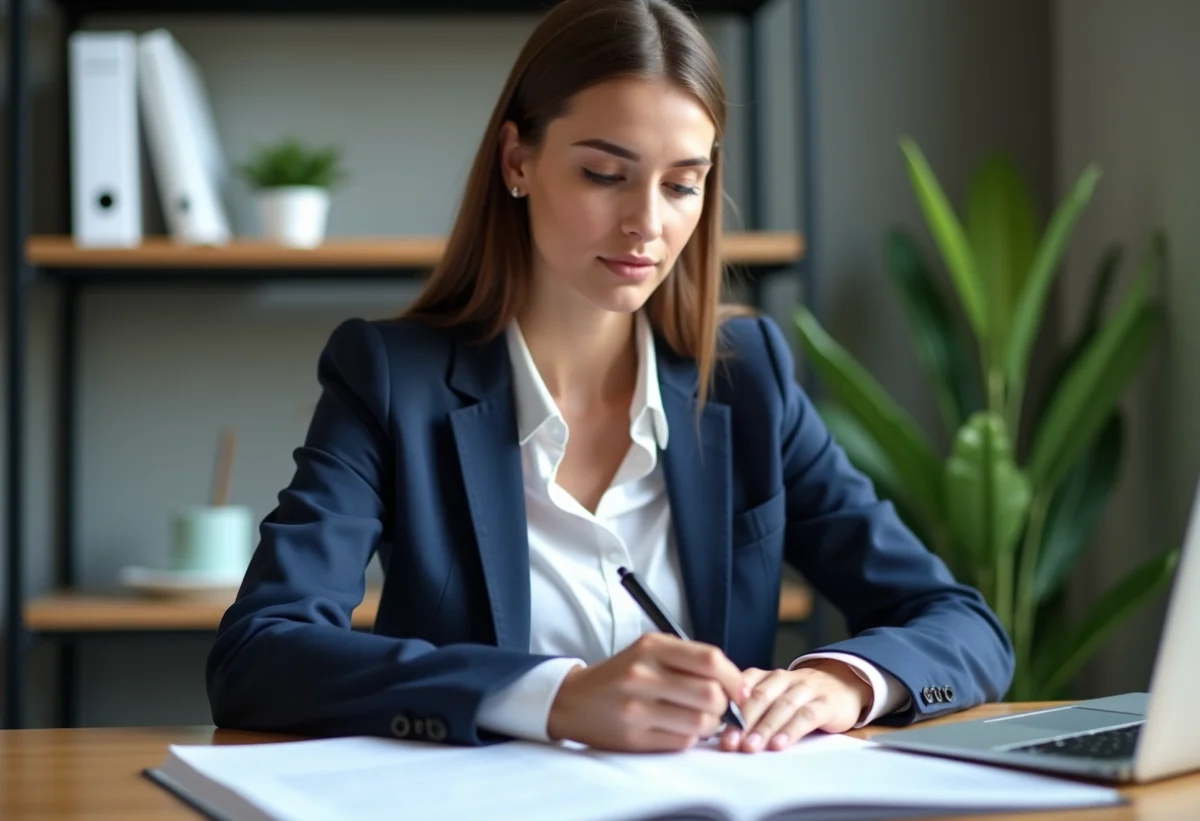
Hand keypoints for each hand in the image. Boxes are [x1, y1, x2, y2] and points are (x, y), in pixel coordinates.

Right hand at [547, 633, 747, 752]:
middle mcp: (643, 674)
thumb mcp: (650, 651)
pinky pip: (682, 741)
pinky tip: (678, 729)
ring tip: (700, 720)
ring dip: (710, 726)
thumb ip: (689, 660)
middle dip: (724, 706)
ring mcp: (636, 707)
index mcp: (652, 646)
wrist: (574, 700)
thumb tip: (737, 685)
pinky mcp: (633, 736)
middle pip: (711, 694)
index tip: (740, 691)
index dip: (734, 678)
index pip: (710, 660)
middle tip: (718, 708)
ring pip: (700, 722)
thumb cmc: (622, 675)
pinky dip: (689, 738)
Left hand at [719, 660, 872, 752]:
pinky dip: (791, 730)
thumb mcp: (773, 697)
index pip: (741, 688)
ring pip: (782, 706)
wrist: (842, 684)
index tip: (712, 728)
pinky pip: (806, 715)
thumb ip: (750, 709)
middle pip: (759, 697)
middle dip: (742, 721)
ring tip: (751, 747)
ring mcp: (805, 688)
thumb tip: (720, 733)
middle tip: (730, 742)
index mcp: (764, 676)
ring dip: (764, 728)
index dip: (726, 708)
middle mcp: (782, 679)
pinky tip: (779, 744)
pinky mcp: (826, 702)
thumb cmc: (798, 697)